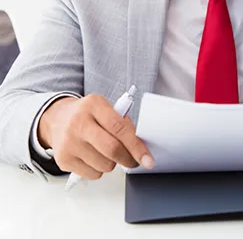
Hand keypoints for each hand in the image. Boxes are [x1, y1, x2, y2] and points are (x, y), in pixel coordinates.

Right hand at [38, 94, 153, 179]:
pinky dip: (99, 169)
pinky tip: (93, 157)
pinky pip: (93, 174)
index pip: (120, 128)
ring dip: (112, 163)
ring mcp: (69, 142)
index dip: (137, 146)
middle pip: (112, 149)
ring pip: (105, 165)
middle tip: (134, 161)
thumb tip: (140, 147)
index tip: (148, 159)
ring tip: (105, 151)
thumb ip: (122, 123)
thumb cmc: (88, 115)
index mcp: (94, 105)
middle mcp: (79, 122)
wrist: (57, 119)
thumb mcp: (105, 109)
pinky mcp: (63, 159)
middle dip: (128, 159)